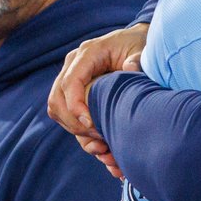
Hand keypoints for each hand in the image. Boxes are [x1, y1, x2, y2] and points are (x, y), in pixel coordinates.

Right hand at [47, 23, 148, 173]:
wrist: (138, 46)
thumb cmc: (139, 45)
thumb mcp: (143, 49)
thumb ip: (138, 59)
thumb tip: (130, 67)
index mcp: (88, 54)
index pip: (70, 82)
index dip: (76, 106)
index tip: (91, 125)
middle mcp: (74, 68)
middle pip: (58, 102)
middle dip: (76, 126)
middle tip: (101, 141)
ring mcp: (73, 84)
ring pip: (60, 115)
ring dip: (80, 136)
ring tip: (106, 152)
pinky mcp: (77, 99)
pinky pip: (71, 122)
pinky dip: (85, 140)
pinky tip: (106, 154)